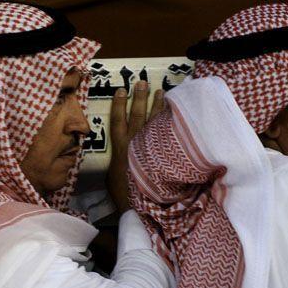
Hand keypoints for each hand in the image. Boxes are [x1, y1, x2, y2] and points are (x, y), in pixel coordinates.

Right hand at [107, 79, 164, 214]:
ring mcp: (150, 146)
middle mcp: (135, 142)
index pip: (117, 120)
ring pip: (154, 120)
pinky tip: (175, 112)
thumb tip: (117, 156)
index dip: (118, 104)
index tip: (120, 90)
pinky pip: (168, 132)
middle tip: (142, 82)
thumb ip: (116, 162)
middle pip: (137, 114)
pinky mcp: (164, 153)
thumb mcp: (112, 176)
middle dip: (139, 97)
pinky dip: (170, 121)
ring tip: (160, 90)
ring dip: (156, 104)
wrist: (140, 206)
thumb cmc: (123, 193)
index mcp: (120, 147)